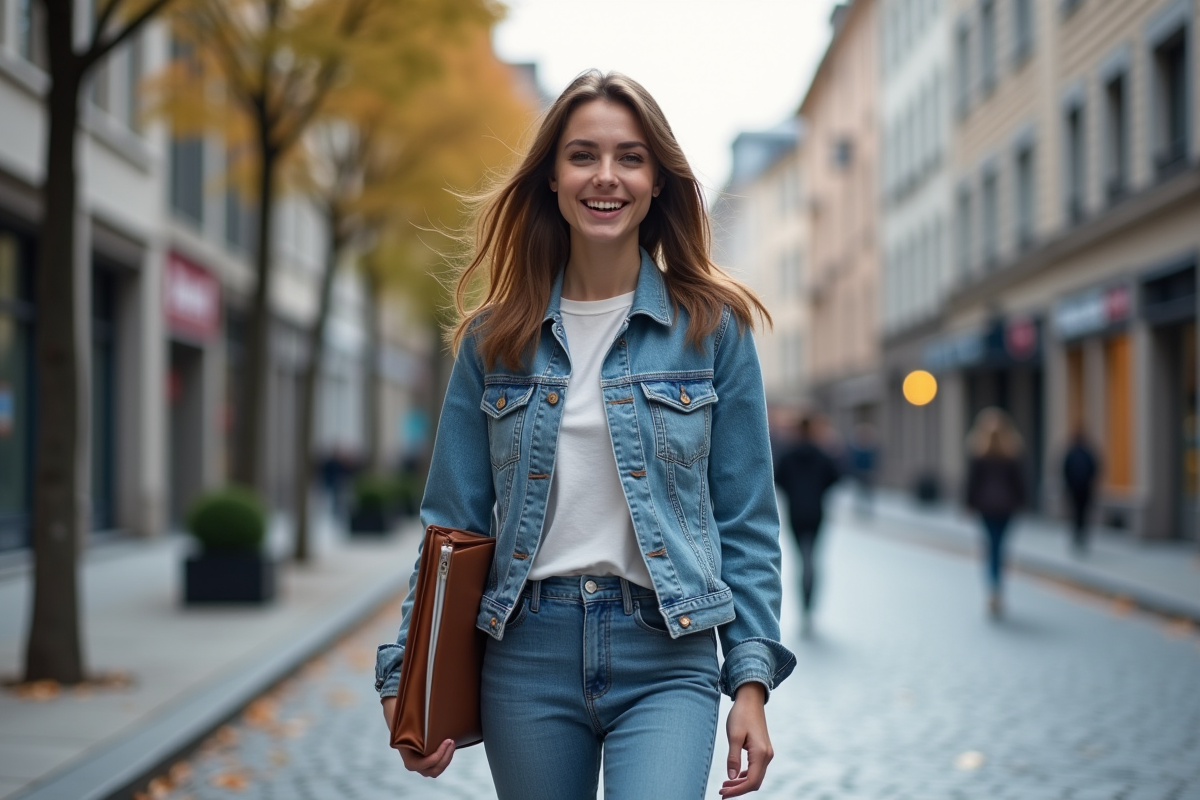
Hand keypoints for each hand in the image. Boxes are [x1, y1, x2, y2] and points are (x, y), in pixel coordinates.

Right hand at [381, 697, 455, 777]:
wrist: (401, 723)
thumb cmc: (403, 721)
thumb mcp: (405, 720)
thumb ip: (410, 719)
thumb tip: (412, 704)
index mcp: (407, 758)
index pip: (422, 765)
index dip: (436, 757)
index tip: (446, 741)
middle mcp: (415, 764)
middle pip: (433, 770)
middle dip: (444, 757)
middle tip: (451, 741)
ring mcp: (422, 764)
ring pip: (437, 769)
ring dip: (447, 758)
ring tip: (452, 742)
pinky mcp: (429, 760)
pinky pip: (439, 763)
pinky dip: (446, 756)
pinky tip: (449, 744)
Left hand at [720, 682, 772, 797]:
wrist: (751, 700)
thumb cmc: (741, 715)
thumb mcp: (734, 736)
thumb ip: (733, 758)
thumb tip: (731, 778)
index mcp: (761, 753)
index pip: (751, 781)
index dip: (737, 791)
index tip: (723, 794)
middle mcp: (767, 755)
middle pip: (754, 782)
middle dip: (738, 789)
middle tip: (721, 792)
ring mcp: (766, 753)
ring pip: (755, 776)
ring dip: (741, 783)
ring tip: (725, 786)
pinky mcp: (763, 750)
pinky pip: (756, 769)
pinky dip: (745, 775)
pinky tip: (734, 776)